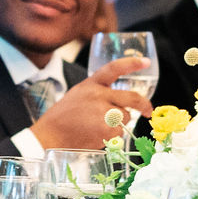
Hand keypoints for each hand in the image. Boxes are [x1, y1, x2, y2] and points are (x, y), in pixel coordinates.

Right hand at [28, 57, 152, 149]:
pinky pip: (119, 133)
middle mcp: (98, 95)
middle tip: (148, 110)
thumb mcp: (78, 95)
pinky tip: (95, 135)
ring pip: (126, 117)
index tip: (145, 62)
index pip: (113, 69)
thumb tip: (121, 103)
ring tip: (98, 127)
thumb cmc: (62, 117)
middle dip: (144, 105)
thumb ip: (97, 94)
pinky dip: (111, 136)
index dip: (131, 64)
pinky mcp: (105, 130)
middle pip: (131, 98)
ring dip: (119, 124)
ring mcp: (102, 113)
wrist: (49, 136)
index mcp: (90, 85)